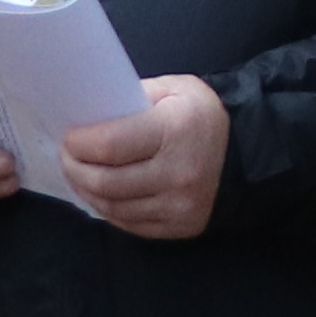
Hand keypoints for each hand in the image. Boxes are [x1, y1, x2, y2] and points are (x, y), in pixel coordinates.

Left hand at [58, 76, 226, 244]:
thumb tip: (90, 113)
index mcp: (174, 130)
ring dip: (86, 191)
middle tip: (66, 157)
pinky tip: (100, 194)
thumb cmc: (203, 116)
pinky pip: (130, 224)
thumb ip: (133, 97)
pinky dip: (108, 209)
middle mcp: (178, 173)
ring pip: (113, 207)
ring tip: (78, 174)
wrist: (249, 156)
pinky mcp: (180, 227)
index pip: (109, 146)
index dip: (79, 144)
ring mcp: (179, 205)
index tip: (68, 137)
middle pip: (105, 182)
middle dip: (75, 169)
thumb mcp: (175, 89)